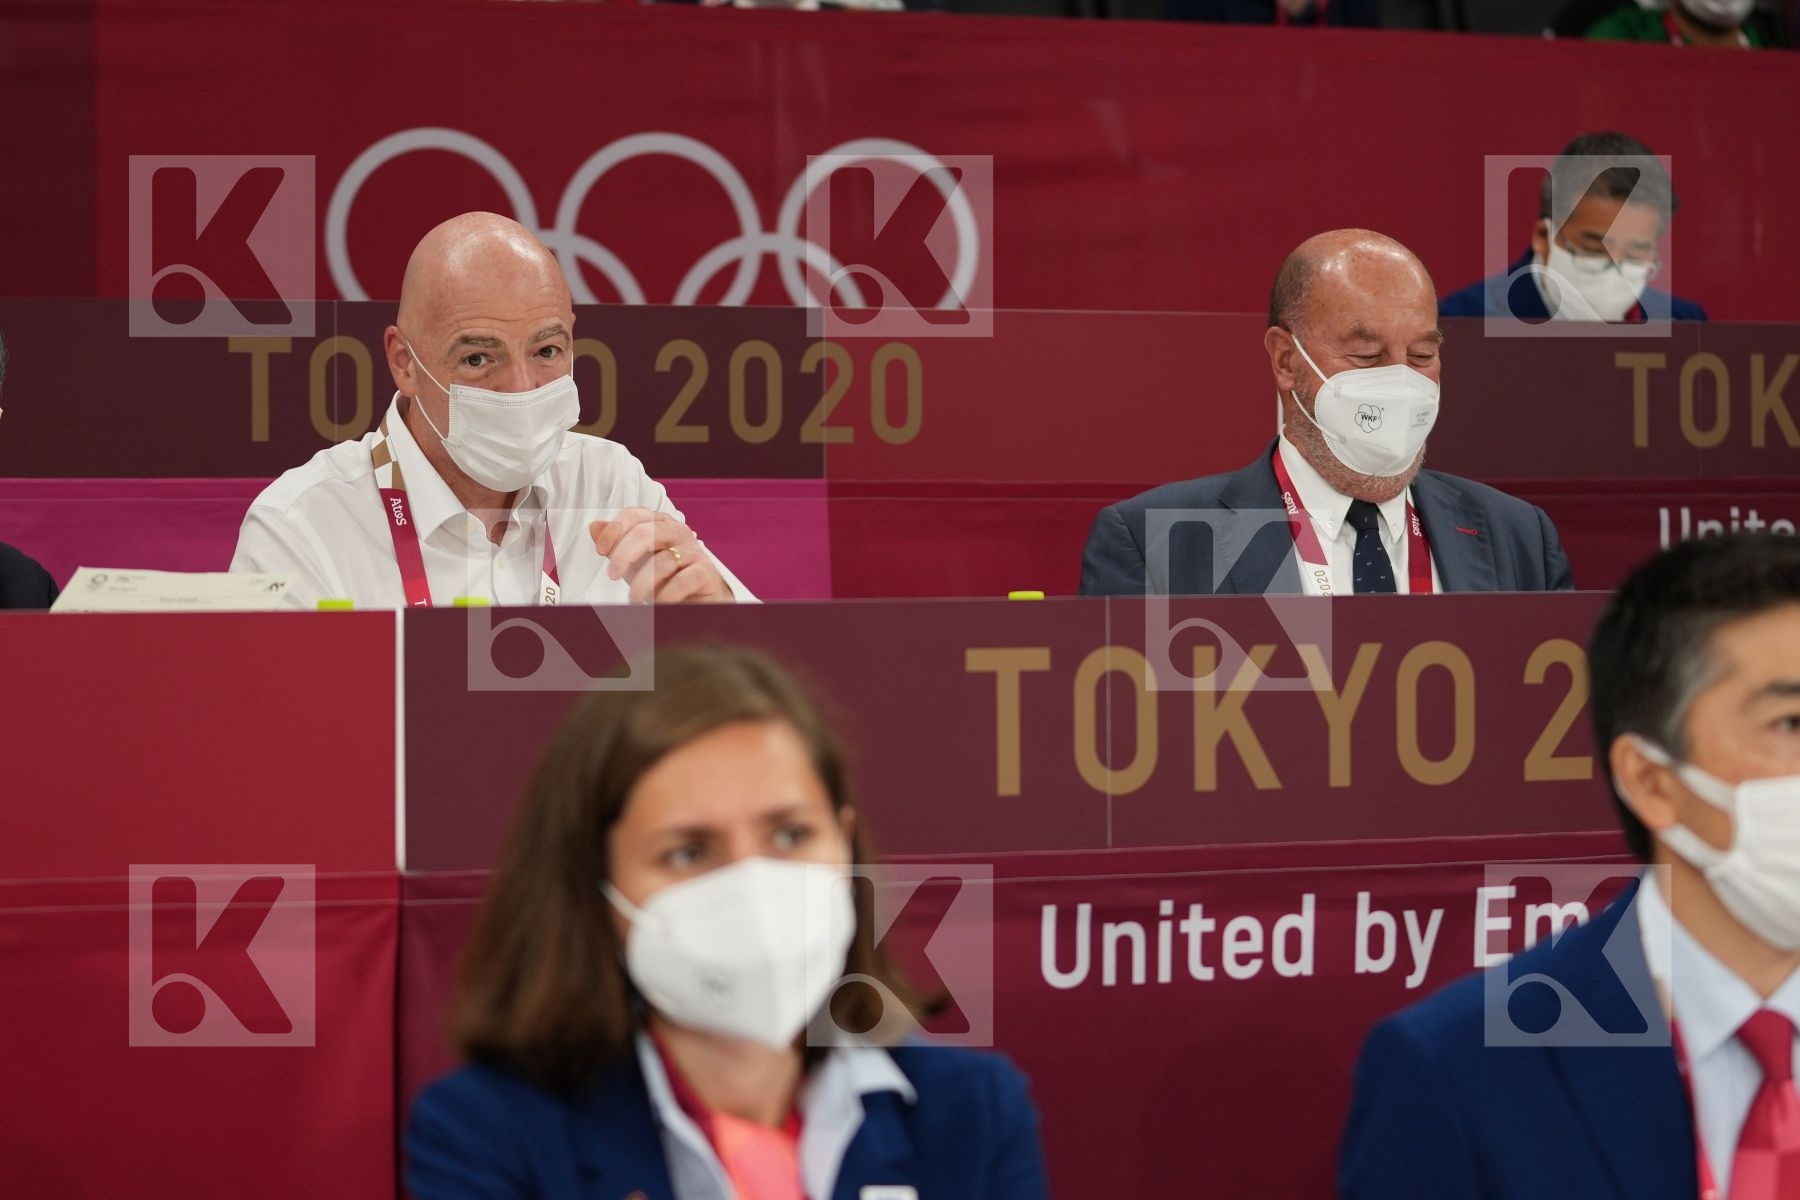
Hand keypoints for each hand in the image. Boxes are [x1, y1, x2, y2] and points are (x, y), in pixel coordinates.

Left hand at [589, 509, 735, 603]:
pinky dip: (665, 596)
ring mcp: (693, 551)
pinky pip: (682, 581)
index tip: (601, 550)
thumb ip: (615, 544)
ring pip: (662, 562)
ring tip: (634, 598)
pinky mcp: (705, 572)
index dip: (614, 530)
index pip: (634, 515)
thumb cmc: (664, 578)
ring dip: (642, 584)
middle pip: (647, 533)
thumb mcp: (634, 562)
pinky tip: (657, 605)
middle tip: (612, 575)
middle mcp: (678, 532)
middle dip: (624, 555)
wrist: (696, 599)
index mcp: (660, 523)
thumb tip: (595, 526)